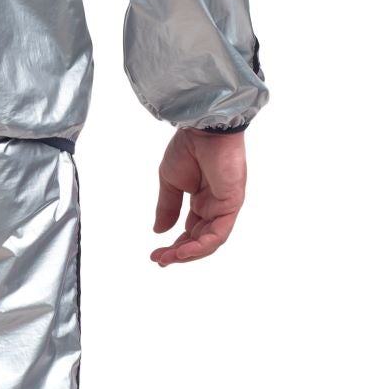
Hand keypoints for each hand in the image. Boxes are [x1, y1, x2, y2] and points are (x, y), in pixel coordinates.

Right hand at [151, 128, 246, 265]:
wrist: (202, 128)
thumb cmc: (189, 148)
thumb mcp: (170, 183)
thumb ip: (167, 207)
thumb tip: (159, 231)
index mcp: (203, 201)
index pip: (192, 232)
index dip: (176, 246)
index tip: (157, 255)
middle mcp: (215, 207)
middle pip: (200, 240)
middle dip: (179, 253)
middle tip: (160, 260)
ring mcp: (225, 207)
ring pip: (210, 241)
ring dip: (189, 253)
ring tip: (168, 258)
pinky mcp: (232, 204)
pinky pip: (218, 233)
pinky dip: (201, 245)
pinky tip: (183, 251)